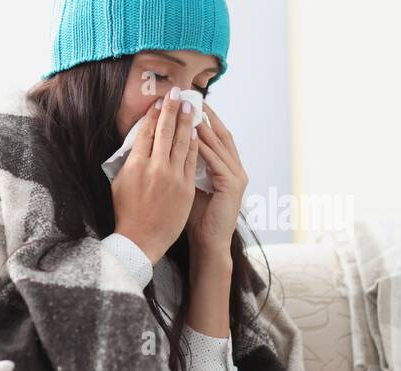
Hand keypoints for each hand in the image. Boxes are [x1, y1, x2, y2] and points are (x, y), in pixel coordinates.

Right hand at [112, 87, 200, 263]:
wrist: (141, 239)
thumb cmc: (127, 213)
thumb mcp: (120, 182)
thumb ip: (129, 160)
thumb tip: (137, 142)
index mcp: (136, 164)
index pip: (147, 132)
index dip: (154, 114)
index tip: (160, 102)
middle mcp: (155, 167)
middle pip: (166, 131)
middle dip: (172, 110)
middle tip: (178, 93)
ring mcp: (173, 177)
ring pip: (182, 142)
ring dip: (187, 122)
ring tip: (191, 107)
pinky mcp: (186, 187)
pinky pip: (192, 160)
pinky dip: (195, 144)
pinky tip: (197, 132)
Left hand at [187, 103, 248, 258]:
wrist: (208, 243)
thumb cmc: (195, 218)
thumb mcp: (188, 185)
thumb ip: (183, 165)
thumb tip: (164, 145)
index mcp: (226, 168)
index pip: (214, 136)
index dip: (202, 119)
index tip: (187, 103)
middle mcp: (235, 168)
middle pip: (221, 134)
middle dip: (206, 115)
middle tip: (191, 97)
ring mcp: (237, 176)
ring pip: (219, 144)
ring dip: (204, 126)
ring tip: (190, 110)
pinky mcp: (233, 185)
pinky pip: (217, 161)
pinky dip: (205, 147)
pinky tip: (193, 136)